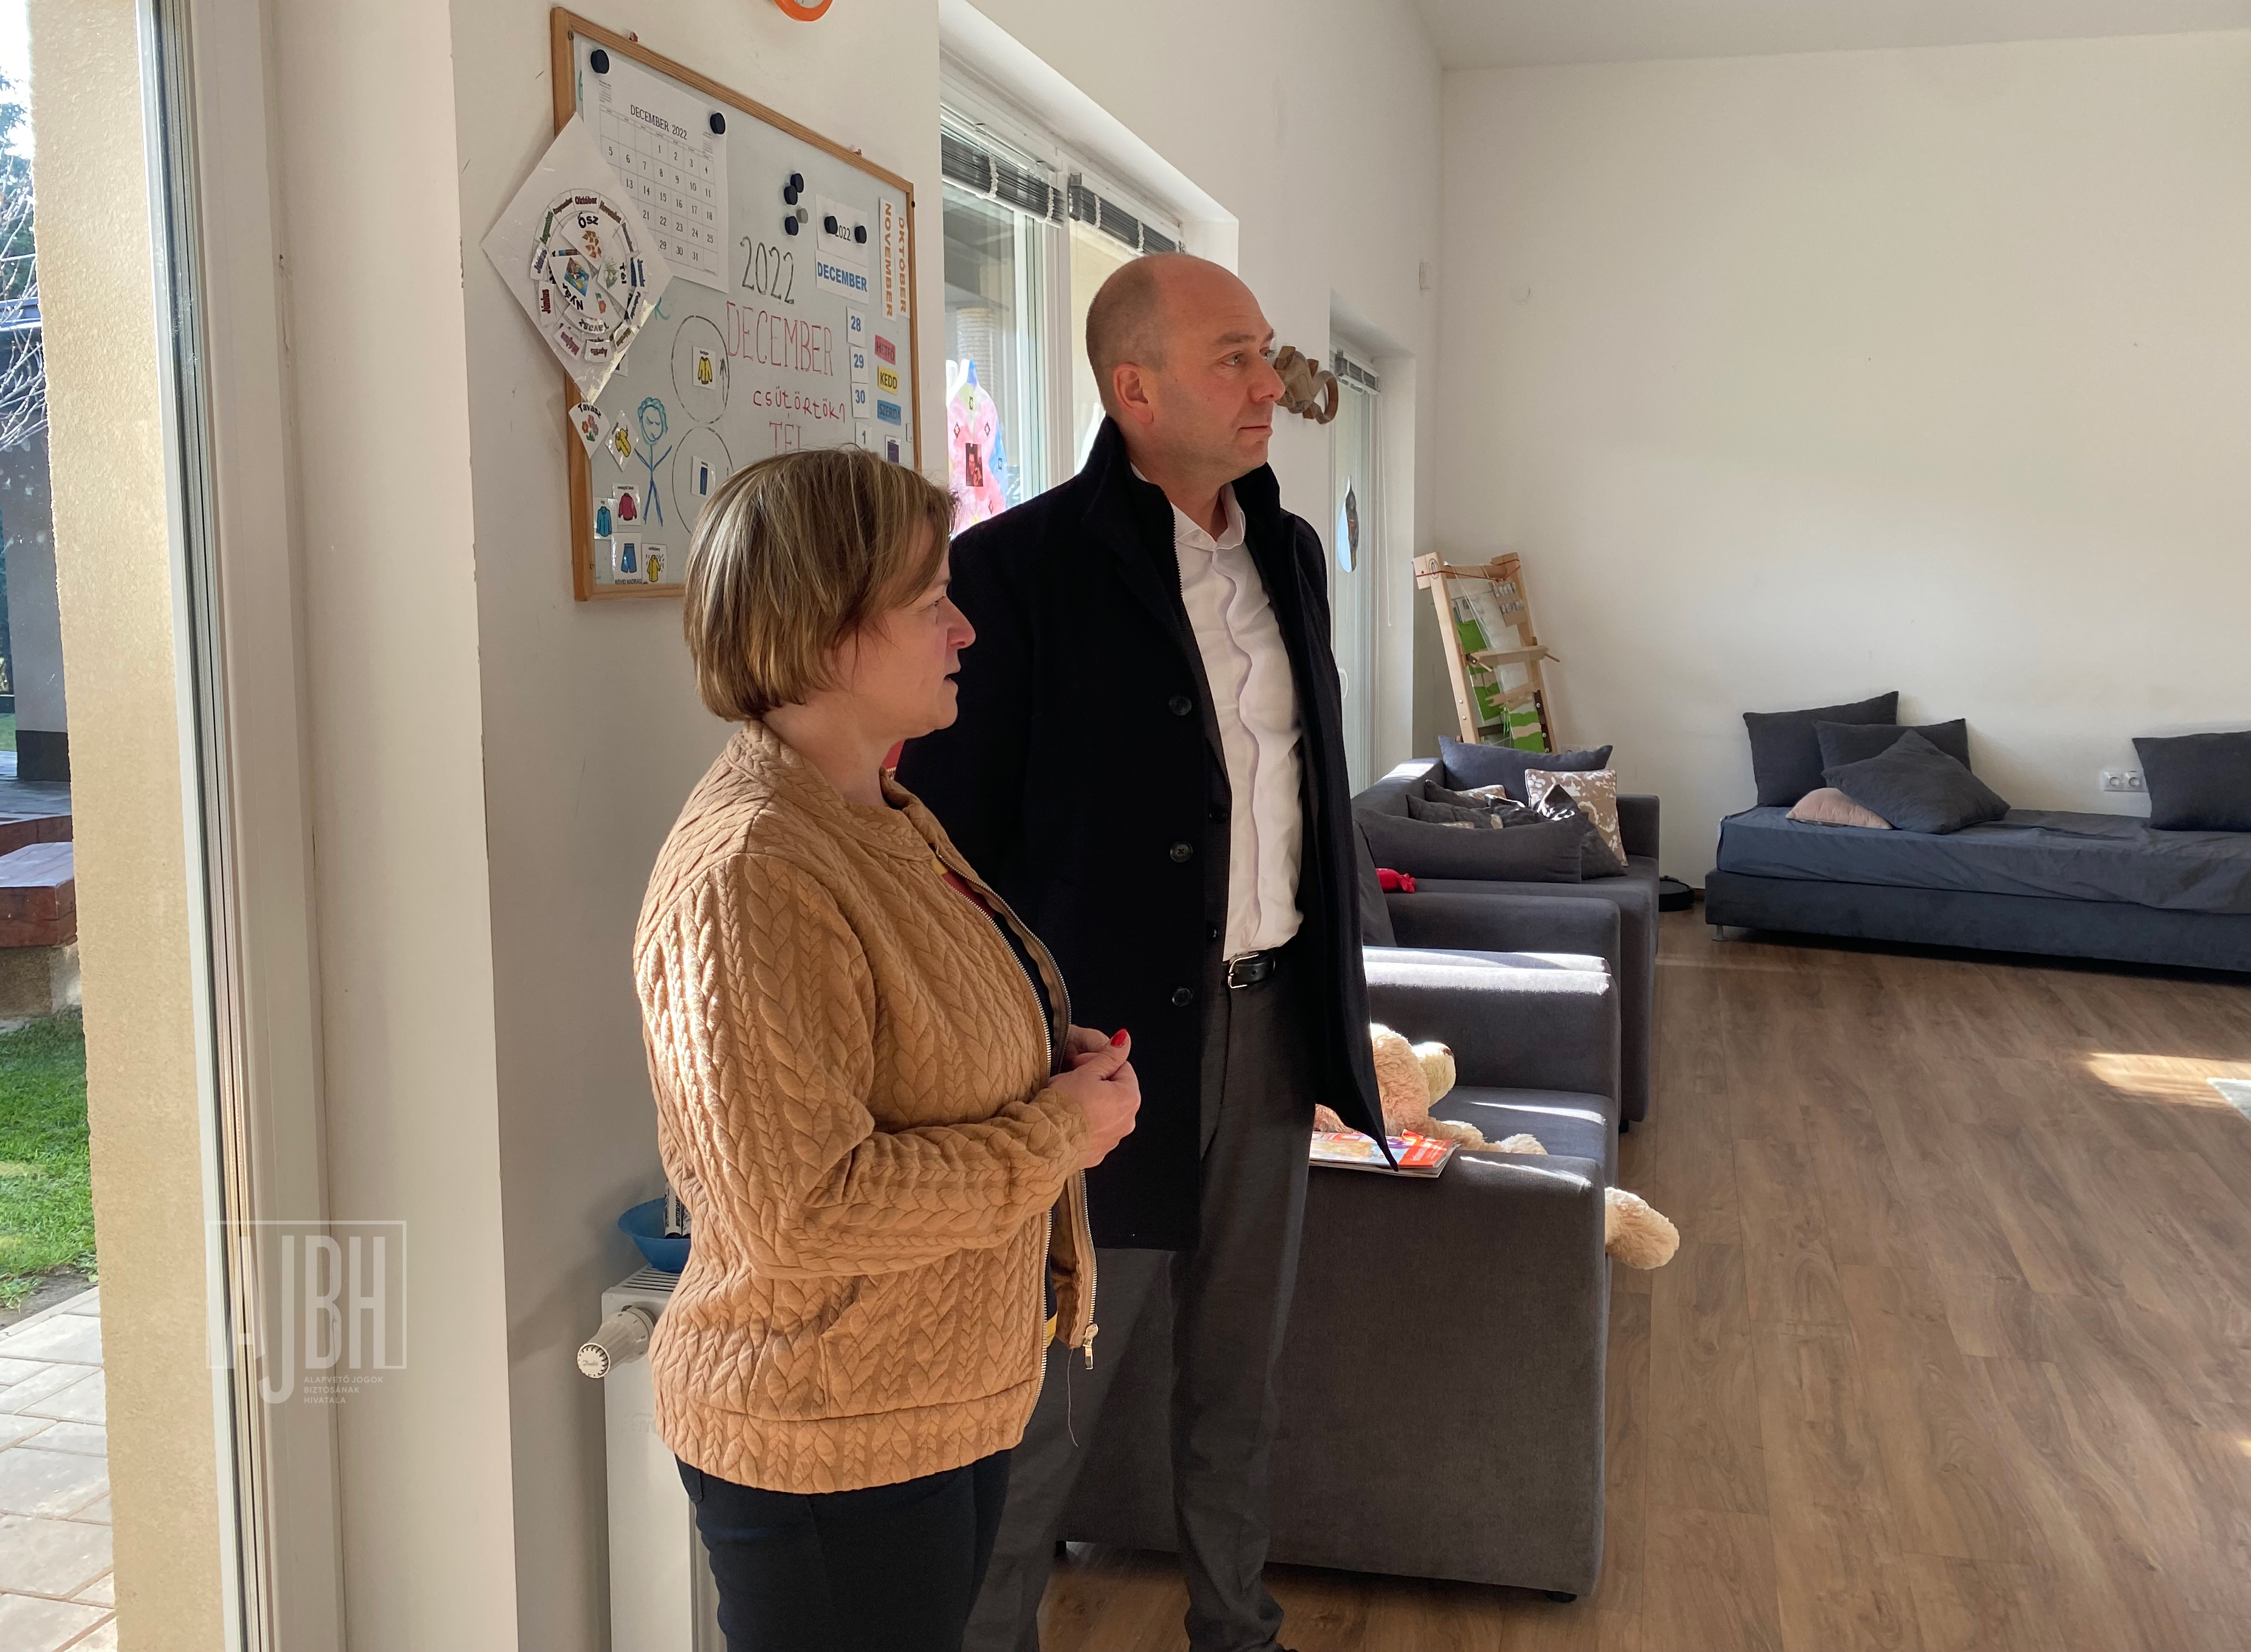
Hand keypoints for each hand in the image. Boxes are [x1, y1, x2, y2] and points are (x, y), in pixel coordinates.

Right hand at [1051, 1030, 1139, 1169]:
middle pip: (1115, 1090)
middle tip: (1072, 1079)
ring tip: (1067, 1100)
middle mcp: (1127, 1122)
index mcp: (1129, 1098)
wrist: (1044, 1144)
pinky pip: (1094, 1131)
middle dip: (1096, 1081)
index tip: (1081, 1064)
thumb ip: (1109, 1055)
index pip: (1122, 1068)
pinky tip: (1066, 1119)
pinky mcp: (1098, 1153)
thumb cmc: (1064, 1106)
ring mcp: (1113, 1140)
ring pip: (1104, 1111)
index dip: (1100, 1061)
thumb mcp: (1087, 1071)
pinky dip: (1084, 1123)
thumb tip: (1124, 1040)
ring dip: (1090, 1102)